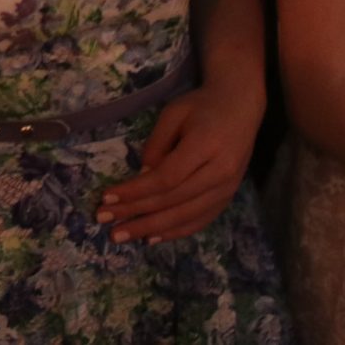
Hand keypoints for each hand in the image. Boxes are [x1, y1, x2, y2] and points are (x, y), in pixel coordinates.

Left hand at [97, 84, 261, 243]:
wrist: (240, 108)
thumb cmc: (201, 106)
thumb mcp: (172, 114)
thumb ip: (156, 146)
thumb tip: (141, 177)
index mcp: (206, 147)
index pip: (166, 178)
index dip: (135, 191)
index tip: (107, 197)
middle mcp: (220, 173)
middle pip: (173, 201)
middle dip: (136, 213)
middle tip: (103, 220)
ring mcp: (228, 189)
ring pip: (186, 216)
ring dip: (151, 228)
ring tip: (121, 235)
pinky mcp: (228, 197)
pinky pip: (200, 220)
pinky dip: (175, 231)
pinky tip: (151, 237)